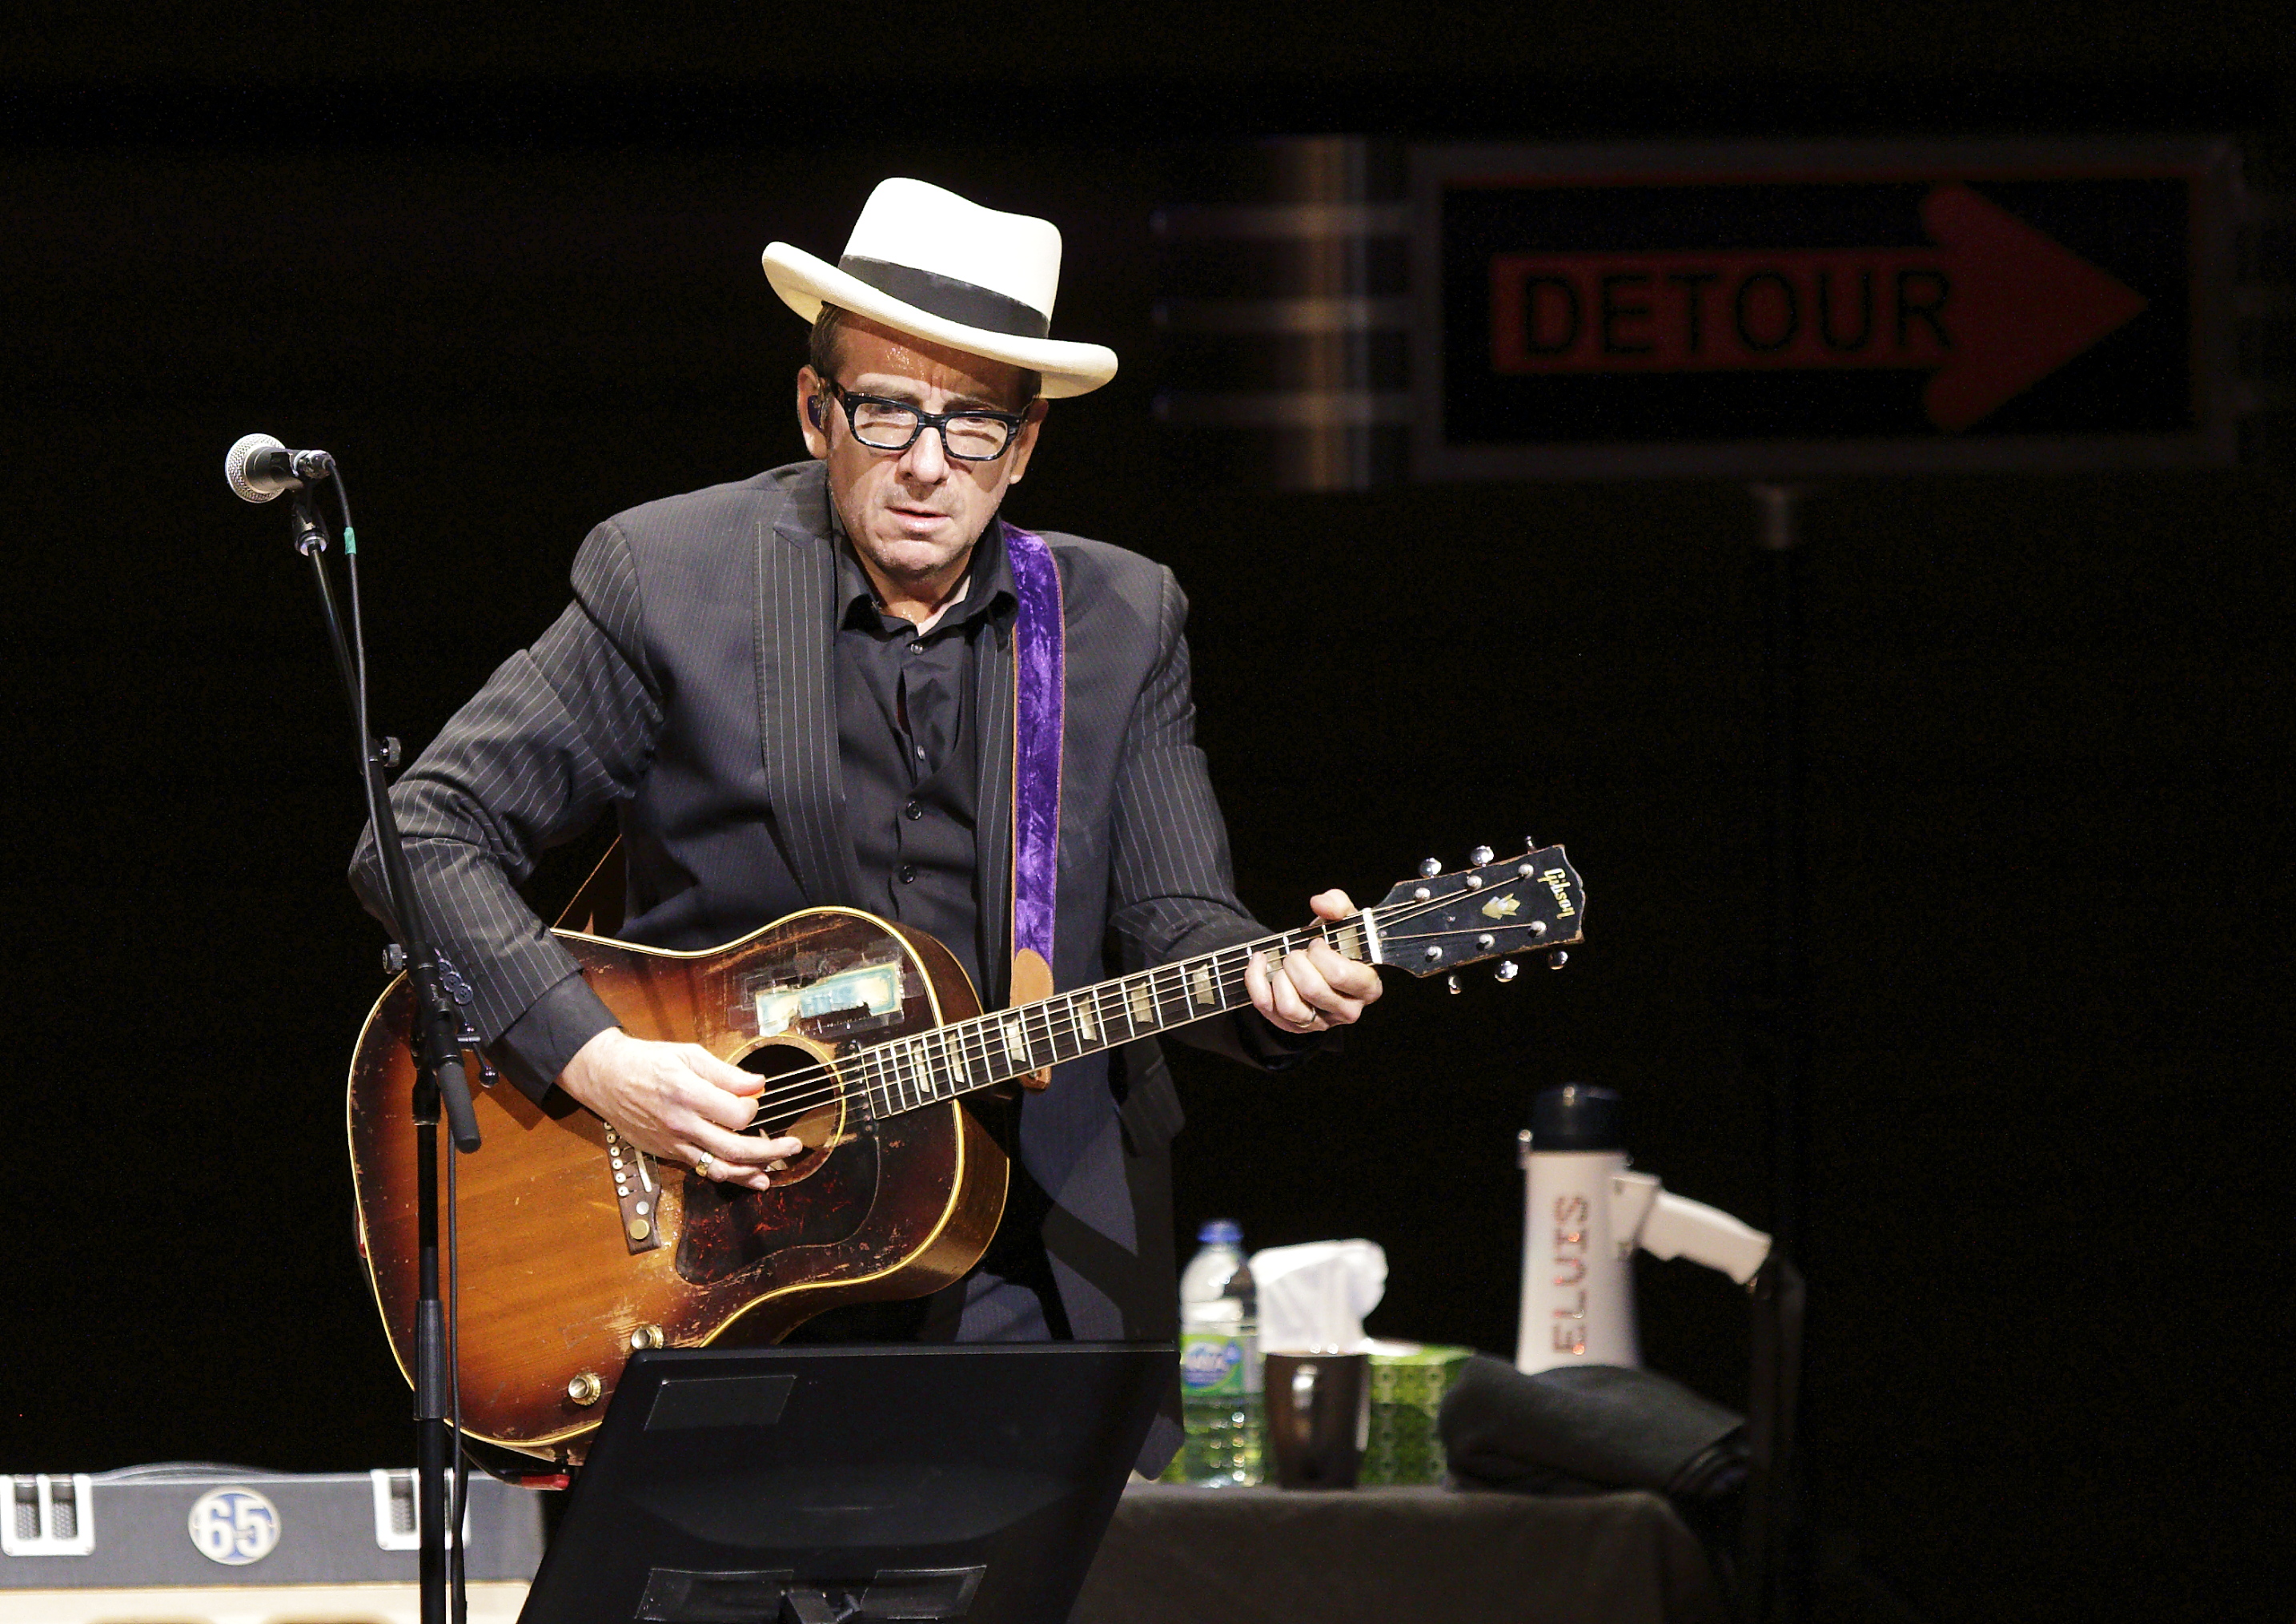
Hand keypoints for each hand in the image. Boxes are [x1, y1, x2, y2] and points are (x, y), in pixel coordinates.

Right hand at [555, 1028, 802, 1192]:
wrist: (605, 1077)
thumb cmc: (648, 1061)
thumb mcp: (688, 1054)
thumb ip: (725, 1073)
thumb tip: (758, 1085)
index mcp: (688, 1093)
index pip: (737, 1114)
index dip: (754, 1109)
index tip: (755, 1099)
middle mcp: (681, 1123)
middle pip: (735, 1147)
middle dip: (770, 1149)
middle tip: (794, 1145)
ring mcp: (673, 1142)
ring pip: (719, 1167)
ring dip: (751, 1172)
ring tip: (774, 1172)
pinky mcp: (666, 1153)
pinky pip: (701, 1169)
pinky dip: (727, 1175)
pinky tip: (748, 1177)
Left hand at [1245, 890, 1383, 1035]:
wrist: (1318, 963)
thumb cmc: (1335, 944)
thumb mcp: (1342, 920)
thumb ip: (1337, 904)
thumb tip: (1320, 904)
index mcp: (1367, 987)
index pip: (1340, 974)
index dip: (1321, 954)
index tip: (1317, 943)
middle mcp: (1348, 1011)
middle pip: (1313, 989)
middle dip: (1297, 961)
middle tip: (1298, 952)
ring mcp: (1320, 1023)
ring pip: (1291, 1007)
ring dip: (1280, 977)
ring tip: (1285, 962)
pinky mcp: (1294, 1026)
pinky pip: (1267, 1008)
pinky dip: (1256, 981)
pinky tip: (1260, 963)